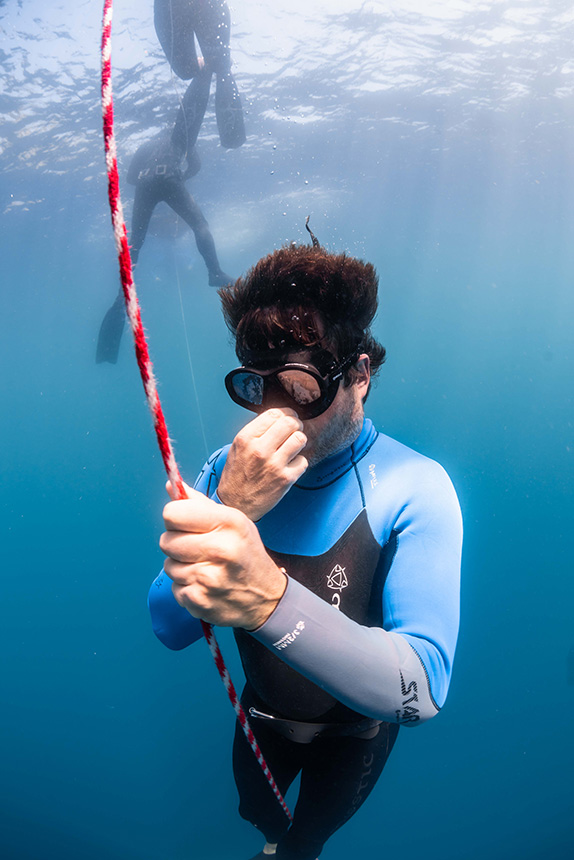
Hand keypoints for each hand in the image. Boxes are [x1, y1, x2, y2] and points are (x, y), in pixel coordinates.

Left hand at [161, 481, 287, 629]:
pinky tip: (205, 585)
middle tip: (197, 549)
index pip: (172, 514)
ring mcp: (208, 578)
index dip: (175, 518)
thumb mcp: (231, 521)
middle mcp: (220, 549)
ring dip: (181, 566)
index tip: (185, 524)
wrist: (266, 598)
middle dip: (177, 544)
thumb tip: (170, 484)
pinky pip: (174, 588)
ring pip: (168, 565)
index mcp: (229, 523)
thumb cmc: (245, 553)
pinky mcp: (199, 601)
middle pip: (166, 541)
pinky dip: (186, 587)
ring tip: (204, 568)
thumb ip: (198, 503)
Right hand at [217, 408, 307, 520]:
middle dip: (296, 424)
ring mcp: (274, 464)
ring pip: (300, 439)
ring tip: (293, 447)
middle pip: (290, 423)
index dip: (286, 413)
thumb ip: (256, 431)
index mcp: (246, 438)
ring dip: (299, 442)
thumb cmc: (237, 475)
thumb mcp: (238, 447)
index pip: (274, 413)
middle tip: (295, 430)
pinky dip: (299, 463)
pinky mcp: (285, 479)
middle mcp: (259, 449)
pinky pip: (303, 461)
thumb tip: (279, 417)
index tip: (288, 417)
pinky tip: (290, 466)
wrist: (235, 504)